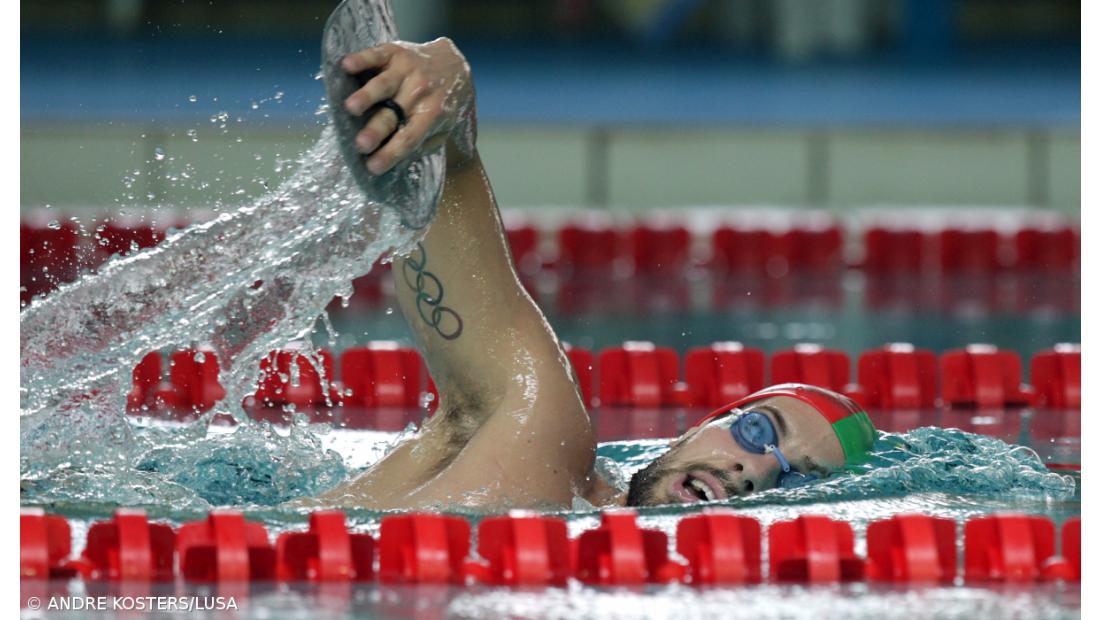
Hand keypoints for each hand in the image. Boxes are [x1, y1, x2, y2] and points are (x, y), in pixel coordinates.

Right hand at [341, 37, 476, 174]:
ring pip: (384, 84)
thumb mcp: (444, 127)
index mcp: (432, 114)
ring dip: (366, 96)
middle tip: (360, 145)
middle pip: (393, 114)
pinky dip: (361, 59)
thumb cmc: (442, 102)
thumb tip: (398, 161)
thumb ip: (424, 143)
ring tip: (350, 108)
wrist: (453, 64)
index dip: (391, 153)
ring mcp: (407, 70)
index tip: (372, 167)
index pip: (409, 138)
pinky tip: (346, 65)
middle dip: (376, 130)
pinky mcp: (395, 52)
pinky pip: (377, 55)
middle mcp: (419, 92)